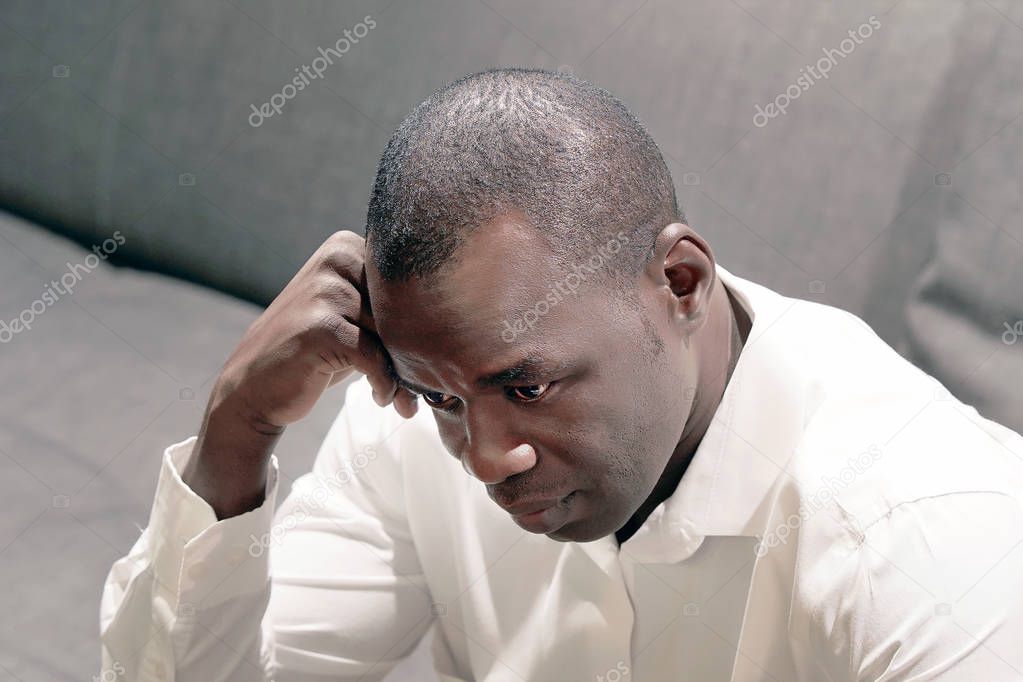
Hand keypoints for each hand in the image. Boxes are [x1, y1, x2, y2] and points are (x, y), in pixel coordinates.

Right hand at [184, 230, 416, 517]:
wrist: (254, 387)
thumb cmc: (318, 353)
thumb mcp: (354, 317)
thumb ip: (393, 306)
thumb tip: (463, 324)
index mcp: (348, 246)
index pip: (412, 281)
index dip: (429, 322)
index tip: (441, 357)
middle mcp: (337, 259)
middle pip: (406, 307)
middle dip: (421, 351)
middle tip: (430, 388)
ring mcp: (327, 290)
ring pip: (395, 335)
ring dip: (408, 374)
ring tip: (409, 401)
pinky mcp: (321, 326)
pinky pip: (375, 357)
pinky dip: (385, 383)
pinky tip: (383, 400)